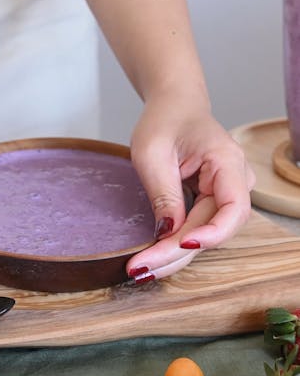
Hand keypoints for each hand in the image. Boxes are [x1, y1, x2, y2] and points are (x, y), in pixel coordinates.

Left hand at [126, 93, 254, 281]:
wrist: (174, 106)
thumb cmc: (165, 120)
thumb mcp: (152, 152)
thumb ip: (163, 192)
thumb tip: (168, 233)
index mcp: (227, 161)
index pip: (233, 208)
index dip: (212, 233)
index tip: (181, 244)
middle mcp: (236, 181)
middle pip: (214, 229)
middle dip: (178, 252)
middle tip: (140, 268)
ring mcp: (227, 193)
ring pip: (206, 235)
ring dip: (175, 255)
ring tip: (141, 268)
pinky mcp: (213, 202)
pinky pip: (198, 229)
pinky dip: (175, 244)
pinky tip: (152, 257)